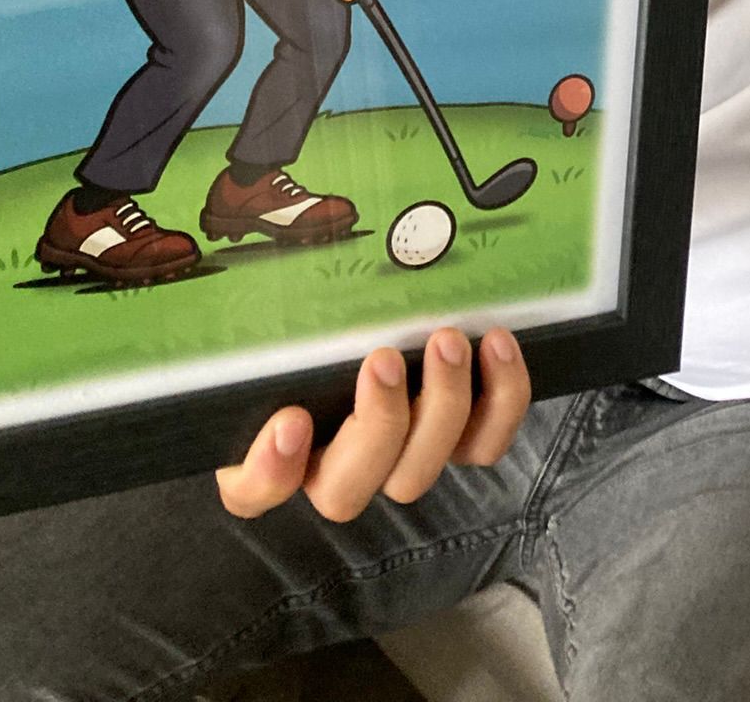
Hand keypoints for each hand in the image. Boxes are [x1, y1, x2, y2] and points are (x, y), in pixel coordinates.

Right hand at [216, 326, 529, 520]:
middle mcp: (330, 471)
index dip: (270, 471)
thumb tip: (275, 258)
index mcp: (271, 452)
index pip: (251, 490)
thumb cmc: (316, 324)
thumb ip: (277, 312)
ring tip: (447, 341)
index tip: (291, 420)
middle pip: (347, 489)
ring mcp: (395, 461)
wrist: (378, 318)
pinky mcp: (454, 442)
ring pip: (415, 474)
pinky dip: (498, 403)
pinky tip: (496, 346)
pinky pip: (481, 445)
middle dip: (375, 425)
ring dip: (440, 408)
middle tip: (383, 359)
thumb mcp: (287, 320)